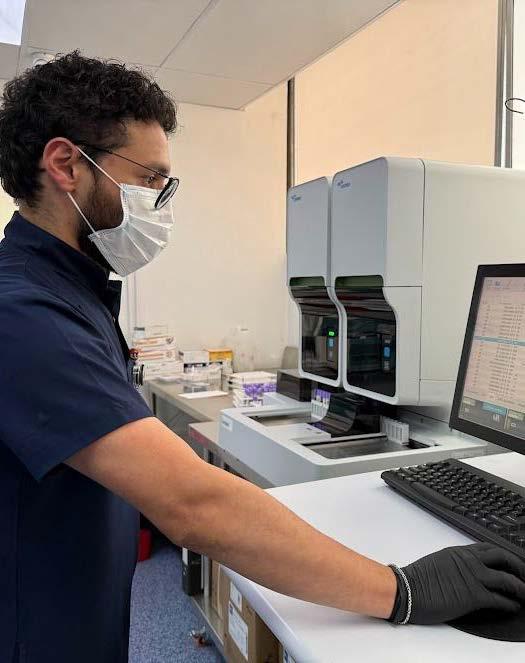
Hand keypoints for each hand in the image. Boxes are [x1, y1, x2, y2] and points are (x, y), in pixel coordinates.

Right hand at [389, 543, 524, 624]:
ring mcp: (472, 577)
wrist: (407, 589)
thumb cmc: (417, 579)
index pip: (489, 549)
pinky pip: (499, 599)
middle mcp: (469, 561)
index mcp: (460, 552)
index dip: (504, 555)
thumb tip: (465, 572)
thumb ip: (455, 564)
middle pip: (502, 558)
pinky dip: (510, 603)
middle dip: (518, 566)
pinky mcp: (473, 595)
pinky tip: (514, 606)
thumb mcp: (438, 562)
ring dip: (520, 587)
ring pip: (506, 579)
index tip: (512, 561)